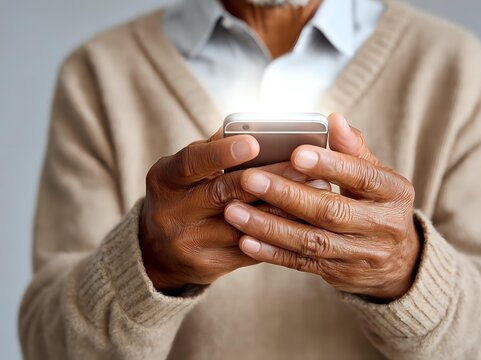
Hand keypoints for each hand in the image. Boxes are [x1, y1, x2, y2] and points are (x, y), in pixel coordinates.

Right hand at [140, 131, 327, 290]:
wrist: (157, 252)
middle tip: (304, 166)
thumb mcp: (183, 172)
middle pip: (225, 193)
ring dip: (284, 206)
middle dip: (269, 178)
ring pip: (246, 224)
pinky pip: (252, 248)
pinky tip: (305, 218)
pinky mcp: (210, 266)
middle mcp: (173, 213)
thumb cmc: (180, 197)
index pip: (192, 163)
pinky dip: (280, 231)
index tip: (254, 142)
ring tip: (316, 189)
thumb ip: (213, 151)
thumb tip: (254, 129)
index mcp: (165, 180)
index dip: (222, 153)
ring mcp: (191, 243)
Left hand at [224, 113, 419, 301]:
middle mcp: (382, 227)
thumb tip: (334, 119)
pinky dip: (272, 252)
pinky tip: (245, 240)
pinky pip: (302, 263)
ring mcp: (360, 255)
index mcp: (395, 193)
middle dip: (287, 195)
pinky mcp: (339, 274)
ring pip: (311, 241)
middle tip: (249, 179)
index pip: (362, 176)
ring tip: (235, 211)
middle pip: (331, 212)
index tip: (295, 153)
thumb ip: (354, 150)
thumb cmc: (378, 205)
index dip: (329, 165)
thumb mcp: (379, 177)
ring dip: (269, 226)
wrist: (398, 261)